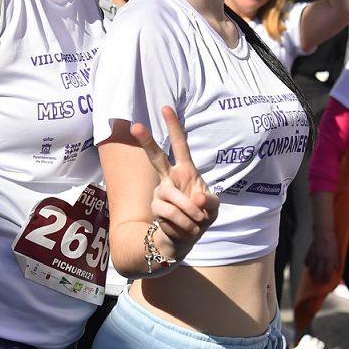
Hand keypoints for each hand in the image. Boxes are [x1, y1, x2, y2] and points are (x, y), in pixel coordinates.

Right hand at [130, 106, 218, 257]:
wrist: (183, 240)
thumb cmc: (199, 216)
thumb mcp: (212, 208)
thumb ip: (209, 201)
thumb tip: (196, 199)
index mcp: (185, 171)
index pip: (180, 145)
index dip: (174, 127)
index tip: (166, 108)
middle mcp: (169, 178)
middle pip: (156, 157)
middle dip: (147, 141)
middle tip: (136, 125)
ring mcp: (160, 192)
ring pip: (172, 196)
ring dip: (189, 212)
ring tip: (197, 222)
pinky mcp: (155, 208)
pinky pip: (171, 213)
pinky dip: (185, 224)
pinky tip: (188, 229)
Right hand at [305, 229, 338, 283]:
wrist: (323, 232)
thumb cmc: (332, 242)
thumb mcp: (337, 252)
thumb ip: (337, 261)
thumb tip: (337, 269)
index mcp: (329, 260)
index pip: (327, 274)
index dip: (327, 279)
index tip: (326, 282)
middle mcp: (321, 260)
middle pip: (318, 273)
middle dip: (317, 279)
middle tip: (318, 281)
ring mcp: (314, 256)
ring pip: (311, 268)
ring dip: (311, 273)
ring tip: (312, 276)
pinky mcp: (310, 252)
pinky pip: (306, 261)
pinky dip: (307, 264)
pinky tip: (308, 266)